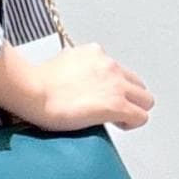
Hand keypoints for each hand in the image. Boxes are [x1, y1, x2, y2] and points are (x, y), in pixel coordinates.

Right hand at [31, 43, 153, 132]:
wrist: (32, 91)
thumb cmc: (37, 82)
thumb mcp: (60, 63)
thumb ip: (75, 68)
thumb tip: (73, 80)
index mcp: (95, 53)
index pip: (117, 70)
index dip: (113, 86)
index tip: (102, 96)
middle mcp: (109, 65)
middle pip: (137, 84)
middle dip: (129, 97)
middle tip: (113, 109)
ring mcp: (115, 85)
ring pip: (145, 100)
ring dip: (133, 109)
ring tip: (117, 119)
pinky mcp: (116, 105)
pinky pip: (140, 117)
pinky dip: (131, 123)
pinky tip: (117, 126)